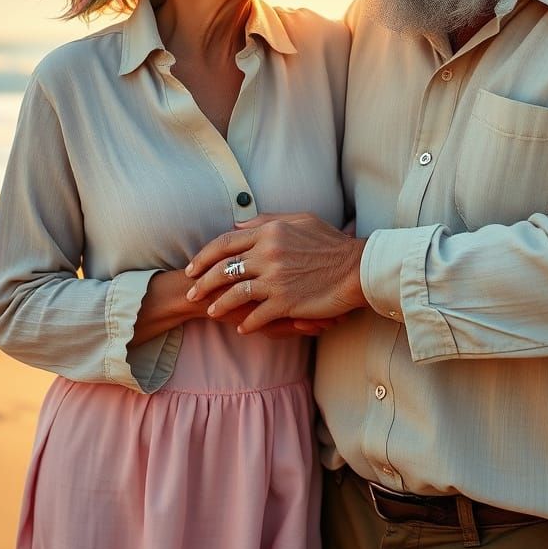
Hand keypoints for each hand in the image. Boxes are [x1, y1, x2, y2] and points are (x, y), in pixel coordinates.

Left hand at [185, 213, 367, 333]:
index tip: (192, 268)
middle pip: (223, 269)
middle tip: (191, 294)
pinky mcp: (286, 302)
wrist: (356, 268)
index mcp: (269, 232)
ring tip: (211, 313)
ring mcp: (276, 279)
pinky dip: (247, 323)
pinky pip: (257, 315)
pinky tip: (242, 328)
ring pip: (235, 293)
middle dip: (202, 283)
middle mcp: (267, 254)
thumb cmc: (331, 243)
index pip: (224, 243)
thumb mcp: (299, 220)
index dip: (203, 257)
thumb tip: (237, 224)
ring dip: (219, 305)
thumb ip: (266, 221)